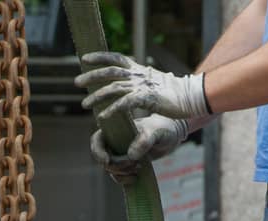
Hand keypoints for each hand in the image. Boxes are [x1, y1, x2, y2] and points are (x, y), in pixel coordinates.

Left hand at [75, 51, 209, 123]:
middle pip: (111, 71)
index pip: (116, 58)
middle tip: (76, 82)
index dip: (100, 56)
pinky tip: (102, 116)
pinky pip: (126, 103)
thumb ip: (137, 80)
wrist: (191, 97)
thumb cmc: (172, 92)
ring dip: (97, 96)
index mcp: (139, 70)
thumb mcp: (152, 81)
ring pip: (115, 88)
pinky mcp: (147, 98)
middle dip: (92, 76)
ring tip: (84, 104)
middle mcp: (139, 75)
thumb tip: (124, 83)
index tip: (84, 58)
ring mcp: (142, 86)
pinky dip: (112, 109)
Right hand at [89, 116, 188, 186]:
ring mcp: (120, 153)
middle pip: (102, 157)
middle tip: (132, 164)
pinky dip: (124, 179)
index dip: (97, 151)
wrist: (173, 134)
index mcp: (117, 129)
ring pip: (110, 168)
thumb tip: (130, 155)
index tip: (106, 161)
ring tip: (138, 168)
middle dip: (114, 165)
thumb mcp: (156, 132)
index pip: (97, 139)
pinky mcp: (127, 164)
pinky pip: (118, 175)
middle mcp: (115, 141)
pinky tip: (136, 176)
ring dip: (121, 173)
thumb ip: (144, 141)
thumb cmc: (164, 127)